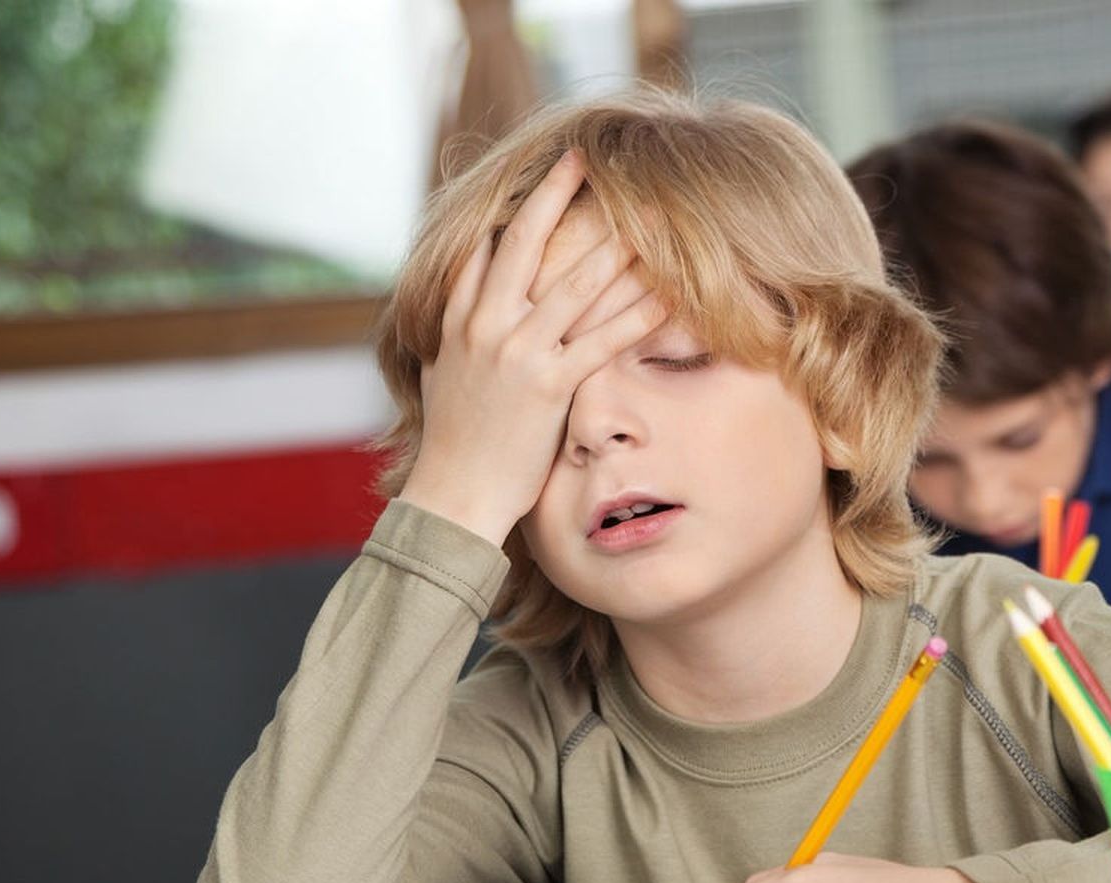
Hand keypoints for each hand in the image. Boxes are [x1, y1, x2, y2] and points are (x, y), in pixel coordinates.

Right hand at [400, 152, 670, 544]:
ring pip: (574, 285)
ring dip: (615, 248)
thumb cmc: (452, 441)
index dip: (522, 207)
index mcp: (460, 319)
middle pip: (526, 244)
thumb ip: (456, 325)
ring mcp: (518, 353)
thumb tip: (466, 289)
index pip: (487, 247)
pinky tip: (668, 295)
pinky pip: (603, 340)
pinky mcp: (550, 386)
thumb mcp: (441, 371)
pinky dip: (639, 315)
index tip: (552, 174)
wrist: (453, 494)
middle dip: (557, 196)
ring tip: (647, 217)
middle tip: (585, 159)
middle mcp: (487, 326)